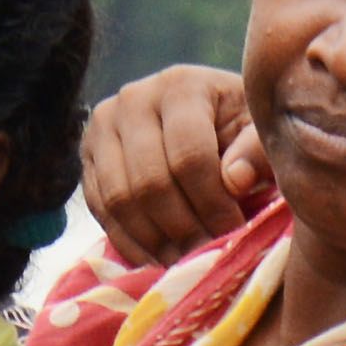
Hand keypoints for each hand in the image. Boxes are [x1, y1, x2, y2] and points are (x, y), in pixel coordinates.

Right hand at [82, 64, 265, 264]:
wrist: (204, 120)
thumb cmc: (239, 131)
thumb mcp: (259, 134)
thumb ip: (258, 152)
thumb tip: (235, 180)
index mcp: (180, 86)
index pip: (189, 156)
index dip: (212, 203)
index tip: (233, 232)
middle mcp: (132, 98)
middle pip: (150, 181)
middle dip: (183, 228)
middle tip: (207, 254)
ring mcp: (102, 127)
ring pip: (119, 199)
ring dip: (154, 240)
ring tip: (185, 260)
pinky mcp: (86, 157)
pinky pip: (100, 209)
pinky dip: (128, 242)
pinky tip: (158, 258)